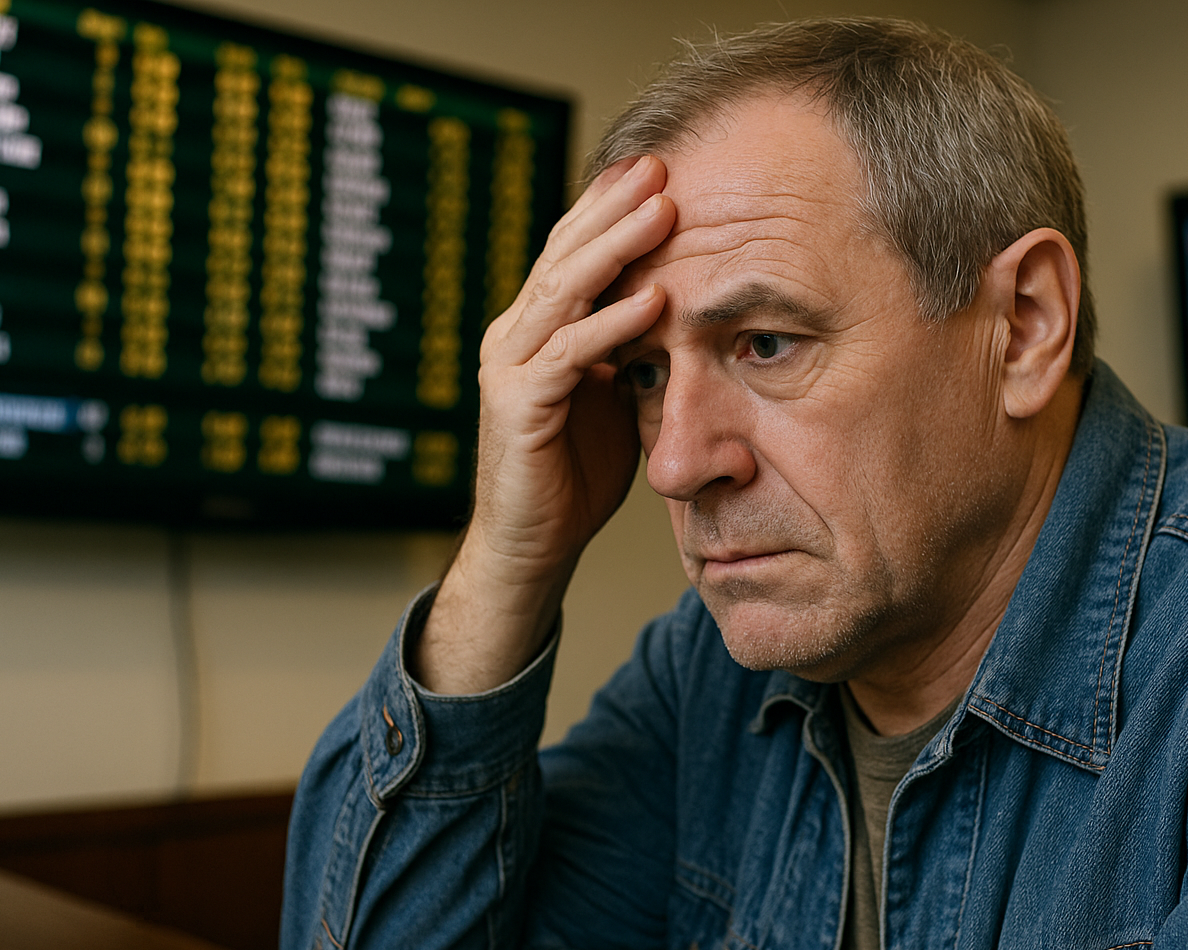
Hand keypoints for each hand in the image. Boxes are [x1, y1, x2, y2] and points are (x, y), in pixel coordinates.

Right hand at [415, 156, 675, 693]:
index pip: (572, 253)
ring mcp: (509, 369)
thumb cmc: (574, 475)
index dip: (610, 209)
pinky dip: (612, 323)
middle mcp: (513, 338)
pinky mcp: (516, 407)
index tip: (656, 169)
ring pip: (564, 291)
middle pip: (565, 255)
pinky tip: (654, 299)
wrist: (533, 547)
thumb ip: (630, 350)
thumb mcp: (612, 396)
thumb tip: (679, 309)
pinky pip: (570, 353)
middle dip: (614, 207)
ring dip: (617, 247)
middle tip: (660, 164)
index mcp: (535, 330)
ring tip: (663, 209)